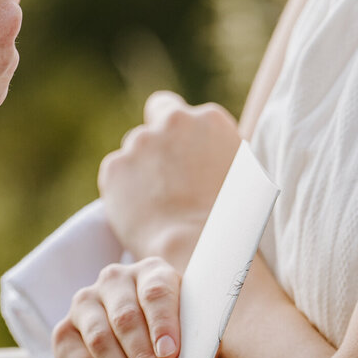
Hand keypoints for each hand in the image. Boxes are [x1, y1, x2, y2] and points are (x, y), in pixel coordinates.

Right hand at [52, 259, 181, 357]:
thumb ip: (193, 349)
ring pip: (100, 341)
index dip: (163, 324)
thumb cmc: (178, 341)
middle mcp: (114, 281)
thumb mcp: (193, 339)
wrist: (148, 347)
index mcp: (151, 272)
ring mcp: (85, 305)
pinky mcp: (64, 333)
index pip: (155, 293)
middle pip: (125, 319)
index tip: (169, 354)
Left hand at [99, 93, 241, 266]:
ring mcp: (140, 142)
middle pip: (154, 124)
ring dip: (140, 168)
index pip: (177, 110)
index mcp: (208, 119)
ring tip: (156, 203)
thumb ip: (218, 150)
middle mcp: (172, 121)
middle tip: (162, 176)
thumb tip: (208, 150)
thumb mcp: (243, 172)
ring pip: (134, 150)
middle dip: (156, 144)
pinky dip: (122, 190)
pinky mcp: (114, 167)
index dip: (174, 132)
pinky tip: (141, 211)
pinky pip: (116, 175)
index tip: (176, 151)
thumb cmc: (232, 220)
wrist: (199, 247)